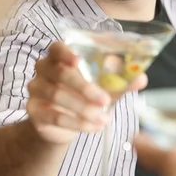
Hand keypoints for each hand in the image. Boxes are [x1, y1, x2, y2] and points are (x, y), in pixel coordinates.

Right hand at [27, 41, 146, 144]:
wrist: (62, 124)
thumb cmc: (83, 97)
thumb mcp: (102, 87)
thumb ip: (119, 81)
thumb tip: (141, 78)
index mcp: (59, 57)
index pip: (57, 48)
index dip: (66, 53)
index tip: (78, 60)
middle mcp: (44, 69)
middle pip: (60, 73)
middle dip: (84, 87)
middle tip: (105, 100)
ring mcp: (36, 90)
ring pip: (56, 95)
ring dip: (83, 108)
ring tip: (103, 118)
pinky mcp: (34, 111)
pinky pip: (54, 116)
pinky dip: (76, 123)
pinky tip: (93, 127)